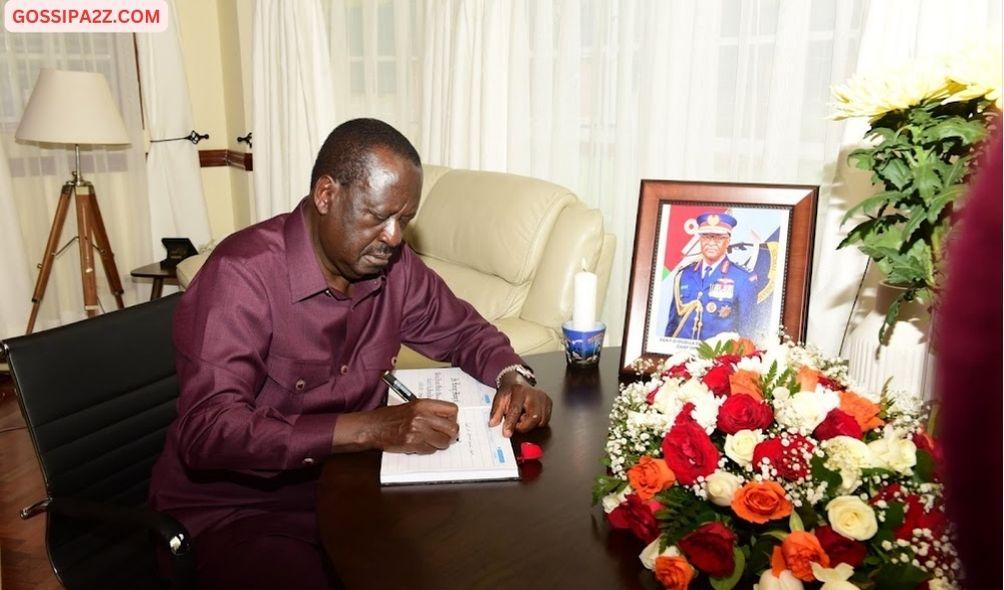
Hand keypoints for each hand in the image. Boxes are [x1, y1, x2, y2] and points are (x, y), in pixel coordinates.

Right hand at [344, 399, 459, 453]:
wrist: (373, 427)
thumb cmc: (391, 416)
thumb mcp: (412, 406)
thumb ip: (430, 412)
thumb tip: (448, 421)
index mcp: (423, 404)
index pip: (452, 410)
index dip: (453, 418)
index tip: (449, 422)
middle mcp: (422, 416)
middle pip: (452, 428)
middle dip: (450, 434)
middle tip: (445, 436)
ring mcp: (418, 431)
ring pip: (443, 442)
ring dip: (439, 444)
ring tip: (430, 440)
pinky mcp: (412, 443)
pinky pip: (430, 450)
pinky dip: (428, 449)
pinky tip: (420, 444)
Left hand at [489, 374, 551, 436]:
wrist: (518, 382)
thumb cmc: (510, 391)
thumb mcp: (499, 399)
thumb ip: (496, 412)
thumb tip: (493, 424)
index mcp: (519, 391)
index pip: (516, 410)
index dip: (511, 423)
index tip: (506, 433)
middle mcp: (534, 394)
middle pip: (534, 417)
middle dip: (524, 426)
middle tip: (516, 424)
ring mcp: (543, 398)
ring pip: (541, 421)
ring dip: (530, 424)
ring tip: (523, 417)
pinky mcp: (549, 402)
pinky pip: (545, 420)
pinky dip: (537, 422)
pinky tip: (530, 416)